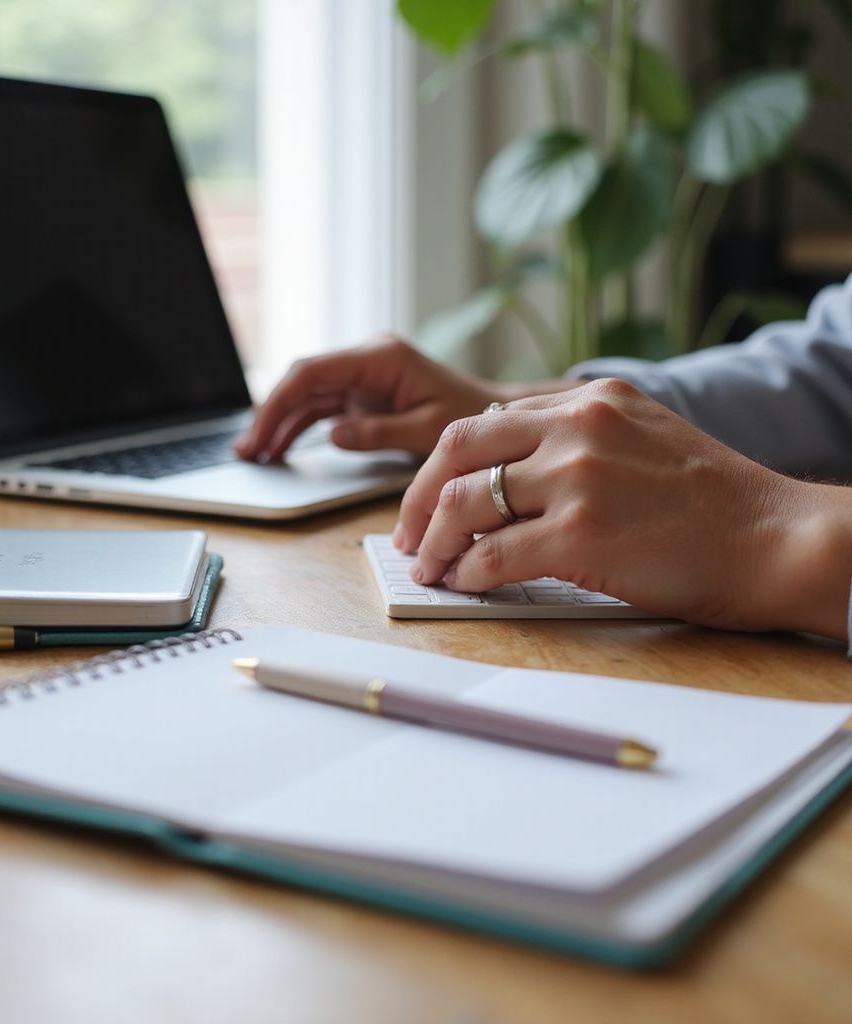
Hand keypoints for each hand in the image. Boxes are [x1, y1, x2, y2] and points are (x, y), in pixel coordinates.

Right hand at [234, 335, 576, 460]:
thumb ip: (379, 432)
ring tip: (254, 455)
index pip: (313, 372)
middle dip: (270, 413)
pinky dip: (298, 426)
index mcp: (380, 357)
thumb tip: (334, 434)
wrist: (493, 413)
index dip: (279, 402)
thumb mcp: (428, 430)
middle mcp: (366, 359)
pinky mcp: (363, 393)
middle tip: (247, 450)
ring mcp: (362, 375)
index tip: (260, 432)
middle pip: (302, 380)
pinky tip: (278, 448)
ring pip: (306, 394)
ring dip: (279, 422)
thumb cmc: (470, 416)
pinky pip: (321, 407)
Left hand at [395, 378, 851, 640]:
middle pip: (457, 450)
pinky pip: (493, 554)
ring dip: (435, 542)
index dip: (441, 467)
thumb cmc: (713, 503)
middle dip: (418, 499)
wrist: (776, 537)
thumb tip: (508, 478)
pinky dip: (467, 573)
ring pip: (467, 503)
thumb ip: (577, 442)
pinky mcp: (582, 533)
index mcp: (587, 400)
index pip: (482, 423)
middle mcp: (577, 426)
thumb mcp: (642, 438)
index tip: (426, 500)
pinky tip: (466, 585)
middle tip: (408, 536)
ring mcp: (577, 477)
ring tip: (430, 568)